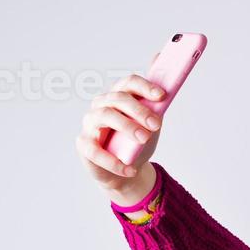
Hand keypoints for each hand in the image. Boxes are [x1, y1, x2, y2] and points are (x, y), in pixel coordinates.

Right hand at [75, 56, 166, 201]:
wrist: (127, 171)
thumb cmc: (137, 143)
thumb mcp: (151, 125)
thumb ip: (157, 106)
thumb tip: (165, 78)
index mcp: (118, 96)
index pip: (128, 83)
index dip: (144, 86)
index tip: (162, 96)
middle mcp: (101, 106)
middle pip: (117, 98)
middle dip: (139, 110)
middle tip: (156, 124)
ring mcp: (90, 124)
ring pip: (104, 116)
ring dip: (127, 126)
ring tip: (144, 140)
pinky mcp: (84, 145)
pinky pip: (95, 150)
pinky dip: (114, 161)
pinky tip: (130, 169)